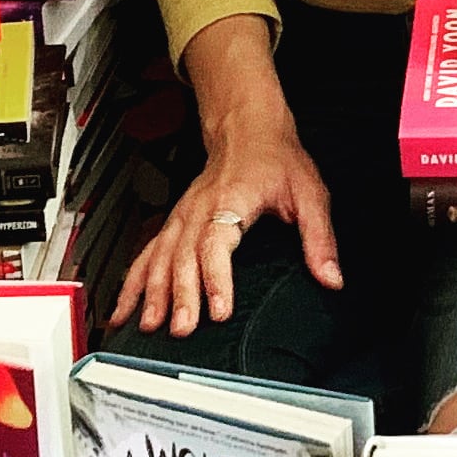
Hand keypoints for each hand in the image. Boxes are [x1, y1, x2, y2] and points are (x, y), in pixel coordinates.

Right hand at [110, 21, 339, 336]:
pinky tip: (124, 307)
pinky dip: (132, 281)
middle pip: (183, 255)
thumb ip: (320, 237)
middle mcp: (200, 208)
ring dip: (152, 292)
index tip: (219, 310)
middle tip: (182, 329)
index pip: (218, 242)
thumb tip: (331, 277)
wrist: (247, 127)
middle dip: (180, 295)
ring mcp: (182, 215)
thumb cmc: (276, 158)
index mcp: (232, 199)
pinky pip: (147, 253)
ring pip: (160, 256)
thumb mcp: (309, 193)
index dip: (216, 277)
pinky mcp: (175, 221)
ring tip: (148, 325)